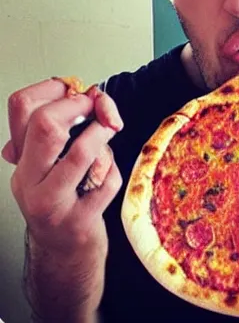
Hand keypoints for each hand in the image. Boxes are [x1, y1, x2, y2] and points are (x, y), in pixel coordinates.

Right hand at [1, 78, 122, 255]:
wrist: (64, 254)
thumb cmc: (64, 200)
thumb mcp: (51, 164)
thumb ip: (60, 131)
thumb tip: (87, 95)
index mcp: (21, 158)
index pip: (20, 105)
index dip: (55, 88)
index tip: (79, 93)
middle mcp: (28, 179)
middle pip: (46, 123)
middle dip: (83, 106)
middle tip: (101, 112)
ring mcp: (51, 203)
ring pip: (80, 152)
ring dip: (103, 136)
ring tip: (110, 134)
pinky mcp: (78, 222)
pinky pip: (107, 182)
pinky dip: (114, 171)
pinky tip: (108, 175)